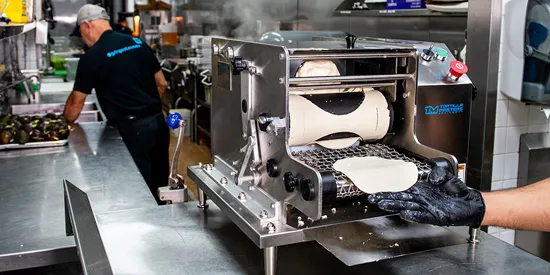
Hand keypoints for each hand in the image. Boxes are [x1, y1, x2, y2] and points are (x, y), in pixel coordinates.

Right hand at [368, 166, 485, 226]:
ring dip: (395, 207)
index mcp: (421, 191)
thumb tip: (431, 176)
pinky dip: (414, 215)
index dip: (389, 192)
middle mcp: (422, 200)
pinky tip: (404, 213)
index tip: (378, 192)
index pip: (402, 191)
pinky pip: (422, 216)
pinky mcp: (436, 216)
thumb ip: (437, 174)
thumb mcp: (447, 177)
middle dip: (386, 199)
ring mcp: (427, 208)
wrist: (471, 202)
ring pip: (407, 207)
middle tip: (374, 199)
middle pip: (400, 199)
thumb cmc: (458, 192)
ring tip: (383, 205)